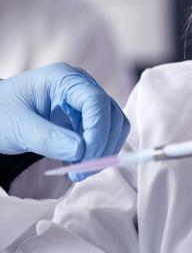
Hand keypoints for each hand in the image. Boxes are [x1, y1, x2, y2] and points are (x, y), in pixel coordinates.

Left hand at [0, 63, 129, 181]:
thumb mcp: (17, 127)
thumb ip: (48, 138)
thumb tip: (81, 152)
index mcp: (64, 79)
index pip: (96, 101)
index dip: (98, 130)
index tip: (87, 157)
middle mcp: (81, 87)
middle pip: (110, 114)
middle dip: (102, 145)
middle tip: (82, 172)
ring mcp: (84, 103)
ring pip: (113, 126)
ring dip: (103, 151)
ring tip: (79, 172)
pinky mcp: (85, 119)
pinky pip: (103, 136)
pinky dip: (97, 153)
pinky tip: (77, 165)